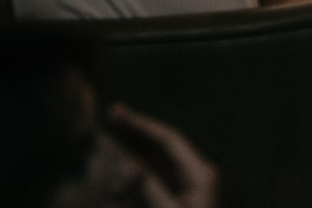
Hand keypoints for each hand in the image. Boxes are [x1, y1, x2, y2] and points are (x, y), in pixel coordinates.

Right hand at [73, 103, 218, 207]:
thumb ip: (149, 192)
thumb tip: (129, 170)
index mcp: (199, 174)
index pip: (168, 141)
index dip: (142, 126)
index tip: (118, 115)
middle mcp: (196, 175)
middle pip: (163, 146)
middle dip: (138, 131)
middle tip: (112, 113)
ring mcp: (187, 188)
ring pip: (158, 160)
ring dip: (136, 146)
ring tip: (113, 130)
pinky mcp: (178, 200)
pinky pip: (156, 177)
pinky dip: (138, 167)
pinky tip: (123, 160)